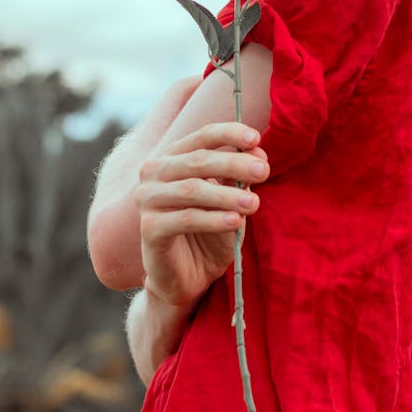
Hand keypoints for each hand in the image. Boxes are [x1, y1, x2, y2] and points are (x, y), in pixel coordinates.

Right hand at [135, 122, 269, 311]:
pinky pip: (185, 219)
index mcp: (173, 157)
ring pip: (192, 189)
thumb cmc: (209, 231)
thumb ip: (239, 175)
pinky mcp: (149, 229)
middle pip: (198, 160)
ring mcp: (147, 200)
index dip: (229, 133)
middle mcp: (154, 172)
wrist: (187, 277)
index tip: (256, 138)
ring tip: (253, 203)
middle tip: (264, 172)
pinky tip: (235, 222)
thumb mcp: (230, 199)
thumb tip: (259, 153)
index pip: (202, 136)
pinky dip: (213, 219)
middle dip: (234, 163)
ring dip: (227, 195)